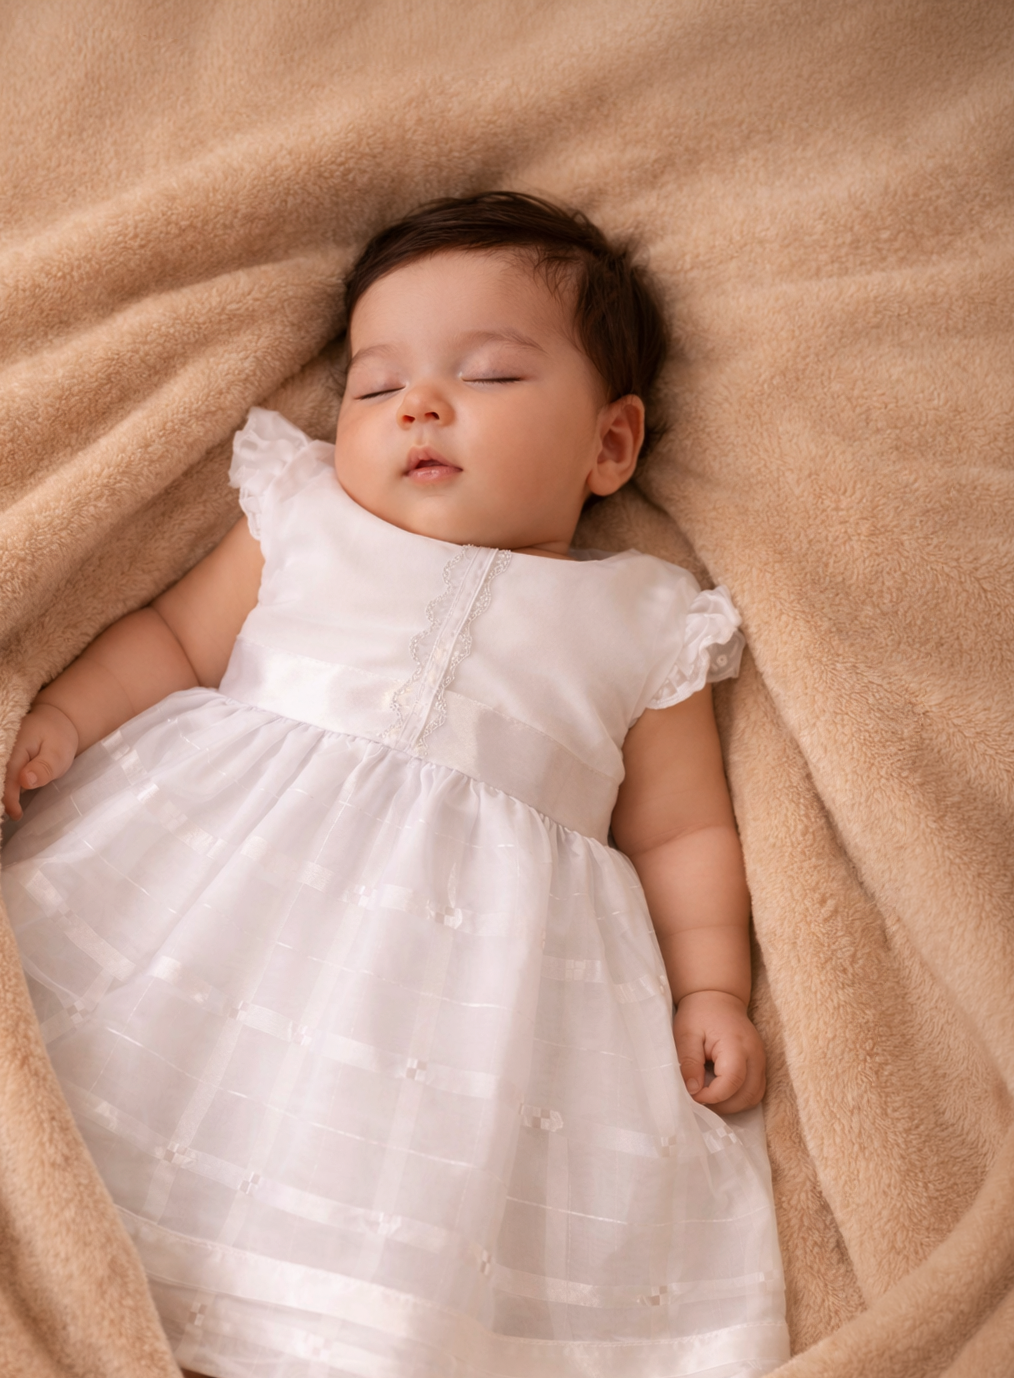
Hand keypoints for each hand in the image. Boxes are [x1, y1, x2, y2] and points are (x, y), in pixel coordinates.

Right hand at [2, 702, 79, 819]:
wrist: (53, 721)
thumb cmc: (57, 738)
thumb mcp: (58, 753)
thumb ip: (43, 767)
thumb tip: (25, 781)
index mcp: (13, 747)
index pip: (7, 777)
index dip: (9, 798)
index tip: (15, 814)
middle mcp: (0, 750)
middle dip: (0, 798)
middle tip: (8, 818)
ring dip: (1, 795)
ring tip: (4, 815)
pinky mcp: (1, 761)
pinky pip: (0, 777)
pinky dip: (2, 790)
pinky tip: (7, 804)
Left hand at [674, 989, 765, 1113]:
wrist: (717, 998)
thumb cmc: (699, 1014)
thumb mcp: (686, 1034)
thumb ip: (689, 1062)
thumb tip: (693, 1090)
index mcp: (736, 1044)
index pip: (732, 1082)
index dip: (712, 1096)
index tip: (693, 1094)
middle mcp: (755, 1054)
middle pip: (748, 1095)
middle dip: (723, 1105)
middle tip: (699, 1099)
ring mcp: (761, 1060)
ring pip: (755, 1097)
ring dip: (732, 1105)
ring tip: (709, 1096)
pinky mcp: (760, 1064)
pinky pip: (755, 1090)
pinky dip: (739, 1098)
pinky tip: (720, 1091)